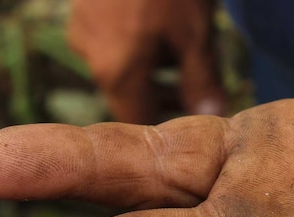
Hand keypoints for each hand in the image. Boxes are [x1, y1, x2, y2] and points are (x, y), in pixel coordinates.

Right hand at [67, 0, 225, 123]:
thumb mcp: (196, 35)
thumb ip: (202, 81)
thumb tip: (211, 116)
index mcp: (118, 74)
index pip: (139, 124)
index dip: (168, 128)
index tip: (194, 124)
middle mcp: (92, 58)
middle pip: (129, 94)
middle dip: (164, 94)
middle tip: (198, 86)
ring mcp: (82, 31)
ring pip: (121, 65)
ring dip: (152, 67)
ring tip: (184, 47)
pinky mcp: (83, 9)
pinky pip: (112, 39)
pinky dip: (137, 41)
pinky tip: (159, 22)